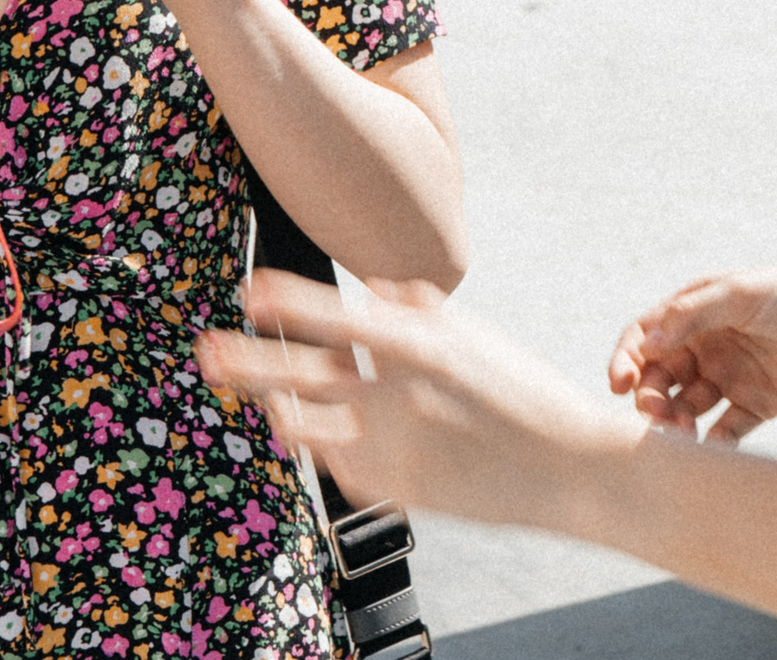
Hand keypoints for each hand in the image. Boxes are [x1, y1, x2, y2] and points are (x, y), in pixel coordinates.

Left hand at [196, 272, 641, 531]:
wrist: (569, 468)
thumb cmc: (527, 395)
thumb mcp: (475, 339)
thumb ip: (420, 310)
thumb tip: (377, 286)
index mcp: (420, 347)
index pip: (335, 316)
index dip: (287, 302)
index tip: (249, 289)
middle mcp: (397, 394)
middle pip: (302, 374)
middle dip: (248, 361)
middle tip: (206, 352)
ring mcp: (394, 446)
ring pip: (310, 427)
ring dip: (278, 409)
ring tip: (263, 399)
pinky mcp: (396, 490)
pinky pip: (342, 466)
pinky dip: (331, 449)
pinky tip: (327, 439)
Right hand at [608, 260, 776, 444]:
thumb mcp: (743, 294)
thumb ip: (692, 314)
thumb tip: (645, 341)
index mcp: (698, 312)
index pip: (646, 338)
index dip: (625, 359)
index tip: (618, 384)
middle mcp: (708, 346)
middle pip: (660, 377)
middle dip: (649, 397)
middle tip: (658, 413)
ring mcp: (731, 378)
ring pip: (686, 407)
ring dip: (676, 422)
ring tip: (684, 433)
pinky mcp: (758, 407)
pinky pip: (723, 432)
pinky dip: (711, 446)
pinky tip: (708, 453)